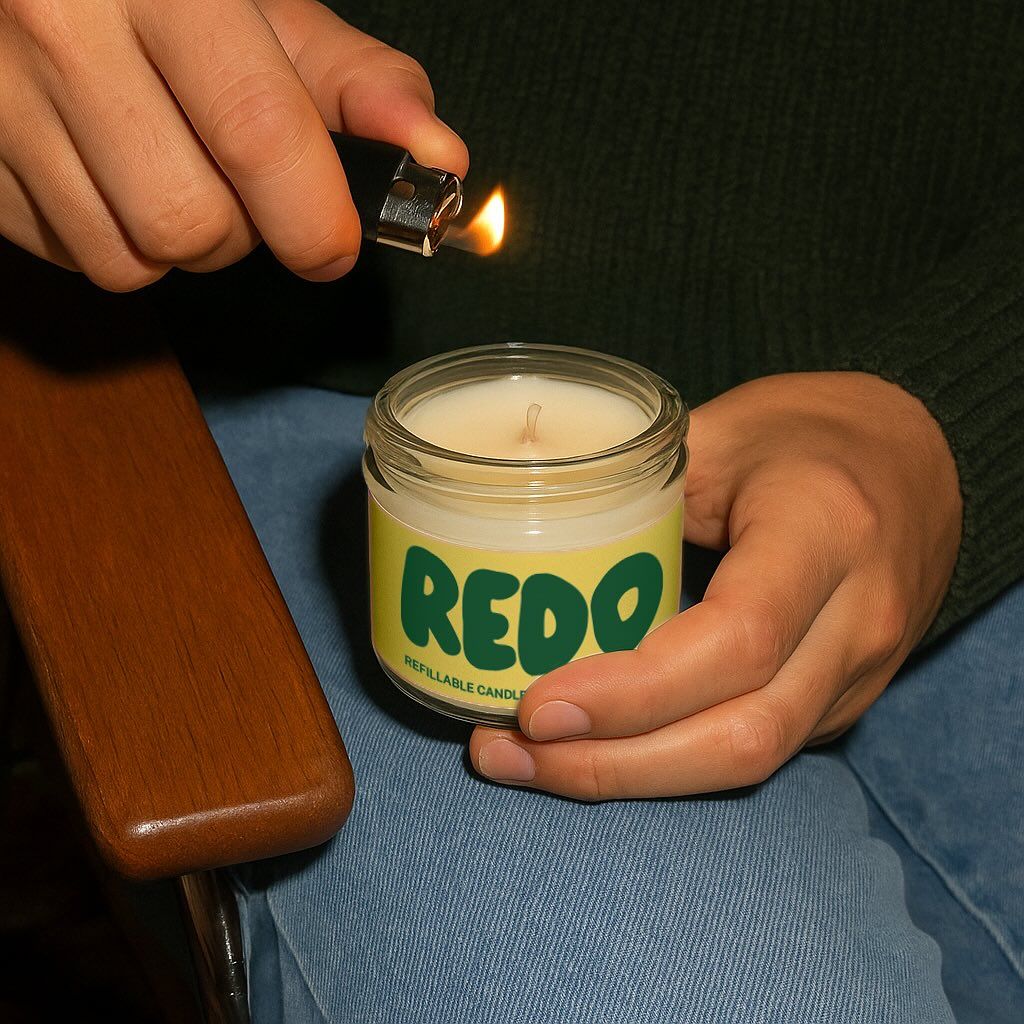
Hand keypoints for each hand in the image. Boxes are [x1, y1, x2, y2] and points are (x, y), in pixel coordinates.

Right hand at [0, 0, 466, 288]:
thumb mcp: (260, 9)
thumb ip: (353, 82)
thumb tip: (441, 158)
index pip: (257, 134)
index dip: (314, 217)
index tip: (335, 245)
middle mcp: (61, 31)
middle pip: (192, 223)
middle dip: (243, 234)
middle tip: (238, 186)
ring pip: (129, 260)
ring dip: (177, 246)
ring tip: (169, 173)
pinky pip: (69, 257)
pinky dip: (113, 241)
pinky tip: (110, 178)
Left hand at [470, 372, 961, 798]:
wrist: (913, 463)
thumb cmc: (807, 435)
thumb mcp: (718, 431)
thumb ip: (634, 486)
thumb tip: (531, 550)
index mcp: (825, 530)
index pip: (734, 640)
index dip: (631, 691)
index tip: (536, 706)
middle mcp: (856, 619)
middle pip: (739, 734)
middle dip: (611, 763)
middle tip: (506, 750)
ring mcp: (859, 672)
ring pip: (748, 762)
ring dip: (629, 777)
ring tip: (526, 761)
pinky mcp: (840, 699)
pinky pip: (753, 751)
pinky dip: (665, 762)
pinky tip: (594, 748)